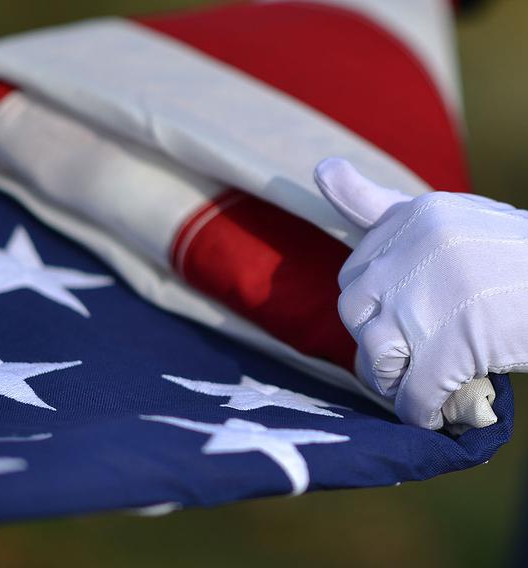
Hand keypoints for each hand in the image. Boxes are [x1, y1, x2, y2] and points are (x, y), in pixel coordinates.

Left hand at [313, 158, 523, 429]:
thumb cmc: (522, 260)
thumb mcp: (452, 221)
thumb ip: (383, 206)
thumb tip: (322, 169)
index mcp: (417, 215)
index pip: (354, 272)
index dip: (373, 307)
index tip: (400, 321)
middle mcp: (419, 246)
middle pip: (355, 312)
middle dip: (375, 343)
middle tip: (408, 362)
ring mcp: (437, 294)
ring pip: (375, 354)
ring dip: (393, 381)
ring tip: (420, 387)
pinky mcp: (458, 342)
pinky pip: (414, 392)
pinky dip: (420, 412)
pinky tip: (436, 415)